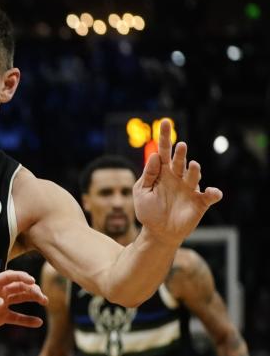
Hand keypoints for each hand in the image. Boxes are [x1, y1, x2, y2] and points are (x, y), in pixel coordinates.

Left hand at [0, 270, 46, 339]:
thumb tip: (2, 303)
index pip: (9, 276)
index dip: (21, 277)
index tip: (32, 280)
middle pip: (19, 287)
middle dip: (32, 289)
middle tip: (41, 297)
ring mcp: (0, 305)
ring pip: (21, 299)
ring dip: (33, 298)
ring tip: (45, 302)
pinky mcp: (0, 318)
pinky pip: (17, 317)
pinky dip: (27, 320)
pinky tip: (38, 323)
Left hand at [133, 119, 222, 245]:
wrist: (159, 233)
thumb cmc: (149, 211)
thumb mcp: (141, 192)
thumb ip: (148, 175)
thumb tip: (154, 156)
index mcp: (162, 173)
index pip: (163, 151)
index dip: (164, 137)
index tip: (164, 122)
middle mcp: (177, 177)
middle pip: (179, 161)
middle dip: (180, 153)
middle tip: (180, 145)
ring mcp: (189, 189)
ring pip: (194, 175)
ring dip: (194, 170)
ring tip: (192, 165)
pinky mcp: (199, 202)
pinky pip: (209, 196)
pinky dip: (213, 193)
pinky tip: (213, 193)